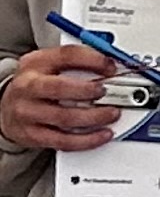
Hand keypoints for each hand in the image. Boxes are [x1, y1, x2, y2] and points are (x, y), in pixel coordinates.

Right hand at [0, 47, 120, 150]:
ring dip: (94, 117)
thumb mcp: (50, 63)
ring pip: (64, 117)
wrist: (6, 107)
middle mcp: (28, 87)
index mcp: (35, 63)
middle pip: (60, 87)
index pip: (66, 55)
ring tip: (112, 113)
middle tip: (107, 92)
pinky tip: (101, 134)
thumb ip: (78, 60)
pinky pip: (62, 140)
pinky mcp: (31, 135)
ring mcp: (28, 112)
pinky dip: (87, 140)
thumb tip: (110, 65)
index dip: (93, 60)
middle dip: (88, 90)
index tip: (111, 67)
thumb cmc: (35, 83)